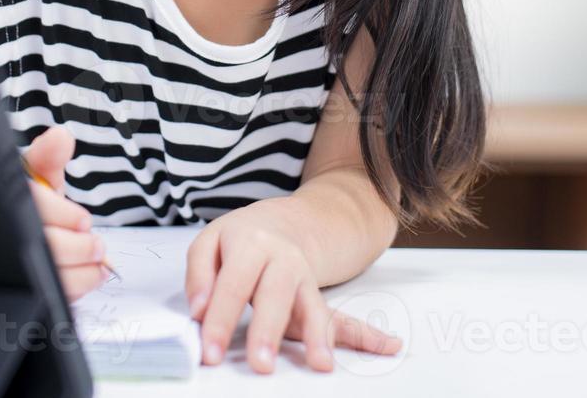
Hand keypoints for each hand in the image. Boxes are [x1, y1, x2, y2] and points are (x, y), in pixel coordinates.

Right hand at [23, 125, 106, 300]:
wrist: (27, 230)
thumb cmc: (33, 203)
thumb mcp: (39, 177)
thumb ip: (49, 157)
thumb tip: (60, 138)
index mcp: (8, 201)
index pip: (32, 206)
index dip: (61, 215)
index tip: (83, 219)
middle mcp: (4, 236)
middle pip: (43, 248)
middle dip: (78, 247)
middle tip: (95, 243)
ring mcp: (11, 267)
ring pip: (48, 279)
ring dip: (82, 272)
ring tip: (97, 261)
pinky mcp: (24, 290)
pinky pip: (52, 297)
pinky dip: (78, 287)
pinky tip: (90, 275)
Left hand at [185, 198, 402, 372]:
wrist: (287, 222)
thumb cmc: (241, 239)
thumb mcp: (210, 242)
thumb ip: (199, 275)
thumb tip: (199, 311)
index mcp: (249, 243)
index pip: (231, 285)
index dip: (220, 319)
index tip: (210, 352)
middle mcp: (281, 259)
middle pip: (274, 294)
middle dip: (268, 331)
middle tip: (261, 364)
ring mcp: (305, 278)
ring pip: (313, 305)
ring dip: (318, 335)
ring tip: (321, 363)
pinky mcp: (318, 298)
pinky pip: (342, 316)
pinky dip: (366, 335)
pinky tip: (388, 346)